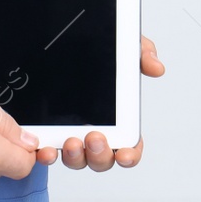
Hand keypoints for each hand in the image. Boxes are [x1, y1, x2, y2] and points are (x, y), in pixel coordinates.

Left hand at [37, 34, 163, 170]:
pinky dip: (46, 154)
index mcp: (117, 120)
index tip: (125, 154)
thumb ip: (142, 54)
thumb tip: (156, 67)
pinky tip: (45, 147)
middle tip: (94, 138)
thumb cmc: (93, 51)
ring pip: (76, 159)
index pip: (129, 146)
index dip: (129, 155)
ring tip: (72, 141)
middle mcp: (93, 133)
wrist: (56, 42)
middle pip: (101, 159)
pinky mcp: (47, 131)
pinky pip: (47, 151)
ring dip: (75, 157)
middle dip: (99, 155)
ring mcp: (69, 134)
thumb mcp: (121, 48)